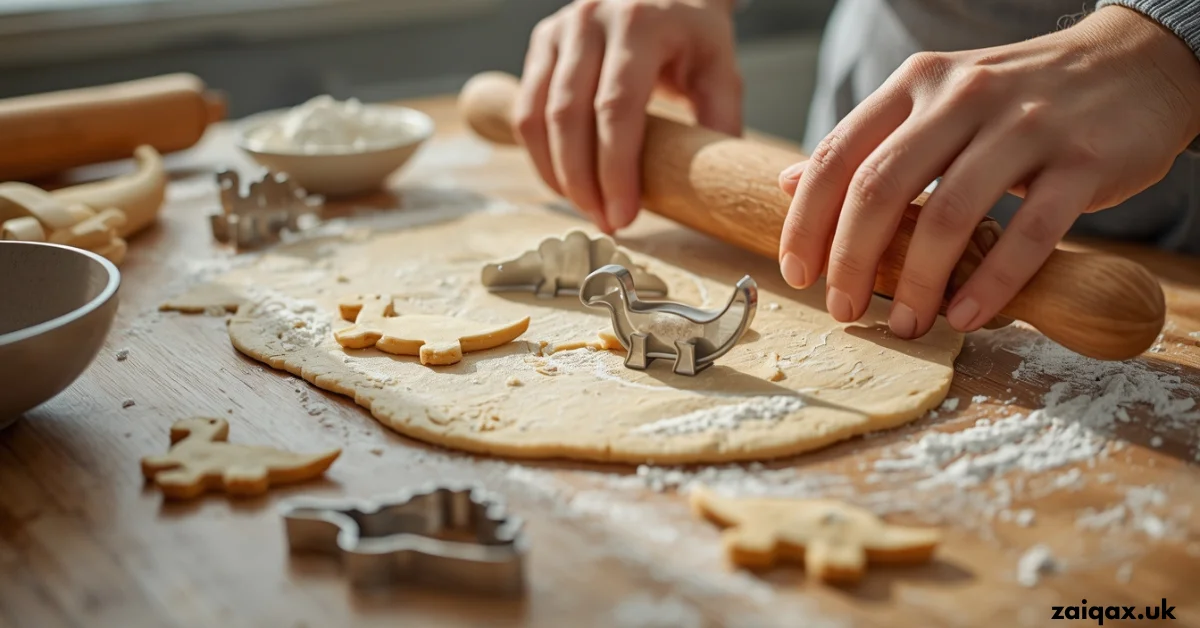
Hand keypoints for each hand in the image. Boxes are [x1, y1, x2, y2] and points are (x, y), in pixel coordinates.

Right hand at [514, 0, 741, 232]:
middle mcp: (592, 19)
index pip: (617, 107)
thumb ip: (719, 121)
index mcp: (641, 24)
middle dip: (582, 181)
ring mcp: (560, 29)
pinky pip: (525, 109)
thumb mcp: (719, 68)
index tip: (625, 215)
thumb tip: (711, 187)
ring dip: (557, 173)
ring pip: (537, 116)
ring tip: (586, 208)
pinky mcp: (541, 42)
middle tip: (604, 222)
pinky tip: (564, 182)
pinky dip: (540, 155)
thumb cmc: (692, 34)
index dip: (616, 169)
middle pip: (568, 115)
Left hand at [776, 6, 1199, 338]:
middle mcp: (962, 96)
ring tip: (906, 324)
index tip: (797, 273)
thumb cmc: (1020, 97)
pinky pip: (1028, 233)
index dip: (807, 221)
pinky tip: (967, 315)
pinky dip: (991, 283)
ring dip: (919, 283)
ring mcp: (1025, 125)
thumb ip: (868, 143)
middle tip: (843, 309)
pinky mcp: (1083, 160)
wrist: (1135, 62)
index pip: (837, 154)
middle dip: (851, 260)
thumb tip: (787, 183)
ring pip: (949, 214)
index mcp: (916, 83)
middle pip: (880, 187)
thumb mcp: (935, 100)